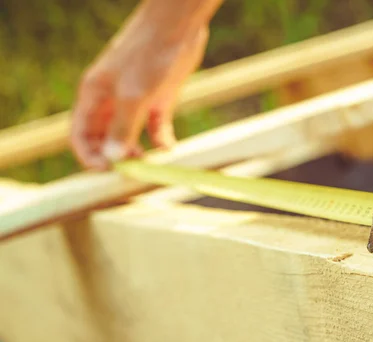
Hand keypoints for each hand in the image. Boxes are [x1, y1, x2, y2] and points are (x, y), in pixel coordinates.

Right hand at [70, 0, 220, 169]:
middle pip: (105, 137)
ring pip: (129, 134)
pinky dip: (160, 140)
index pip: (81, 133)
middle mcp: (112, 100)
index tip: (106, 171)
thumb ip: (123, 127)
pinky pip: (155, 127)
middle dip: (113, 155)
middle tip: (130, 169)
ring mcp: (136, 100)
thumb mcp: (134, 95)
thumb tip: (113, 158)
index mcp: (94, 94)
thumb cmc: (149, 54)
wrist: (178, 27)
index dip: (89, 155)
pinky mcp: (158, 99)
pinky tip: (168, 148)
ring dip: (136, 150)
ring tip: (147, 160)